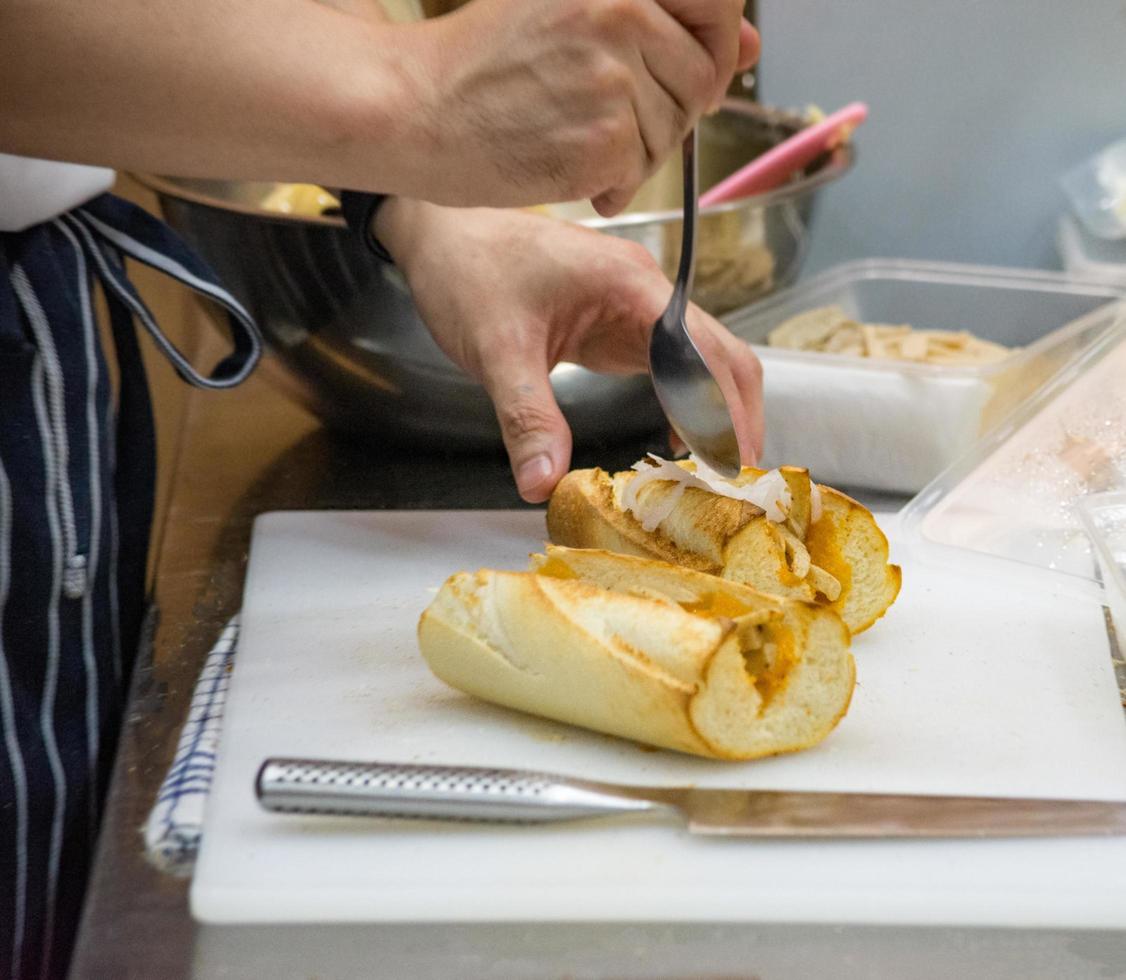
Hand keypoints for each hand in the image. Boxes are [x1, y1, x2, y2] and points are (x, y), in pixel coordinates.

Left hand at [377, 199, 763, 501]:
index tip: (732, 464)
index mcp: (632, 286)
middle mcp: (645, 292)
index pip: (705, 351)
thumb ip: (527, 418)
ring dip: (714, 410)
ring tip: (715, 469)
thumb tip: (544, 484)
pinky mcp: (617, 322)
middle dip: (735, 414)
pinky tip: (676, 438)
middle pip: (720, 353)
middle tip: (735, 478)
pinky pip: (668, 364)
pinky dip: (682, 401)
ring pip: (700, 360)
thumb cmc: (468, 270)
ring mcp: (634, 306)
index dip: (727, 410)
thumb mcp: (496, 350)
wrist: (439, 233)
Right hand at [405, 0, 758, 215]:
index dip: (715, 44)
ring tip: (574, 140)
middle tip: (614, 116)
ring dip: (637, 151)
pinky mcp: (606, 138)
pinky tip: (571, 171)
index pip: (718, 3)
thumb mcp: (570, 10)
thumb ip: (663, 20)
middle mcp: (624, 12)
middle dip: (672, 108)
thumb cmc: (482, 63)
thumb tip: (749, 43)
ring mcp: (616, 76)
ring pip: (673, 130)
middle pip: (703, 77)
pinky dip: (613, 185)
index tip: (688, 67)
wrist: (415, 108)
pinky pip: (642, 172)